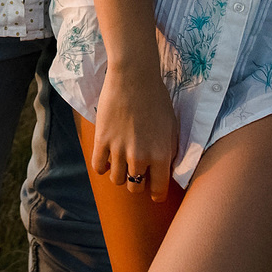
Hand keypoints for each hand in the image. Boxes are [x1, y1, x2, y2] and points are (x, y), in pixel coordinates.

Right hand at [90, 63, 179, 202]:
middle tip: (136, 172)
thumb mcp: (172, 127)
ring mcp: (119, 150)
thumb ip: (170, 151)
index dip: (156, 194)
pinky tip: (107, 159)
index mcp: (162, 155)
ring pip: (116, 180)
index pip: (159, 190)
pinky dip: (102, 167)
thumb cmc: (157, 99)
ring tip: (120, 164)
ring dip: (119, 175)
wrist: (134, 77)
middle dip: (136, 182)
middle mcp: (141, 157)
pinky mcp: (102, 140)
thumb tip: (166, 168)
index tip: (153, 192)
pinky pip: (98, 167)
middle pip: (135, 186)